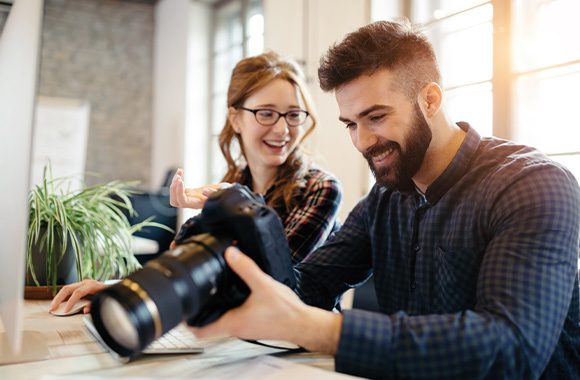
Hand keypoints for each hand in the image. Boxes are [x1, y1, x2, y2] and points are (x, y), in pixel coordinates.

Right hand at [49, 279, 107, 313]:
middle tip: (52, 308)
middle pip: (68, 288)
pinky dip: (61, 298)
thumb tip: (84, 310)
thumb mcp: (103, 299)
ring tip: (52, 308)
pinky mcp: (78, 287)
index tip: (65, 310)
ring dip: (58, 299)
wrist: (112, 287)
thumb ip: (94, 304)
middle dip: (58, 299)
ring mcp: (81, 284)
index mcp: (91, 285)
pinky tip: (57, 305)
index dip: (71, 301)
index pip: (78, 292)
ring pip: (66, 289)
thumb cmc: (107, 293)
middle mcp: (85, 283)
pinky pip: (68, 292)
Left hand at [169, 168, 230, 208]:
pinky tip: (181, 171)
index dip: (179, 192)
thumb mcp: (223, 192)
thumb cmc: (226, 193)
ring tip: (180, 171)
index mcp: (198, 204)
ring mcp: (189, 197)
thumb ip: (215, 193)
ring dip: (174, 181)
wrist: (226, 194)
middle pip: (174, 201)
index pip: (183, 202)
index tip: (181, 180)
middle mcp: (192, 203)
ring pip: (175, 194)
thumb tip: (205, 191)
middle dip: (173, 189)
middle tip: (179, 177)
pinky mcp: (189, 192)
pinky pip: (178, 187)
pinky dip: (178, 178)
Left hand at [191, 247, 342, 353]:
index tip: (181, 307)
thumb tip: (230, 253)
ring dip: (213, 307)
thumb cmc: (286, 313)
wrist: (303, 324)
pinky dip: (228, 306)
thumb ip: (246, 268)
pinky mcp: (252, 323)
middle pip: (207, 324)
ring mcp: (243, 327)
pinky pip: (233, 316)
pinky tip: (234, 293)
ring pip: (220, 319)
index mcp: (233, 322)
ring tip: (210, 290)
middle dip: (198, 309)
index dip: (187, 319)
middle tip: (193, 293)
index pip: (200, 330)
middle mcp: (236, 327)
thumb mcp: (263, 285)